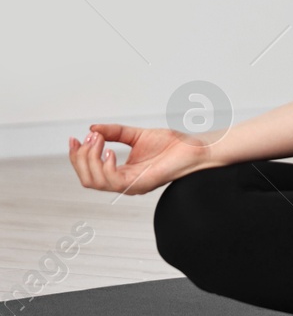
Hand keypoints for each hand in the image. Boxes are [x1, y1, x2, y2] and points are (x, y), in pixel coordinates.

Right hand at [66, 124, 211, 195]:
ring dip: (90, 159)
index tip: (74, 138)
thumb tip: (92, 128)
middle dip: (81, 157)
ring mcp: (131, 186)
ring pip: (94, 181)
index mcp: (121, 173)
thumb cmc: (172, 145)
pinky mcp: (140, 184)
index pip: (88, 172)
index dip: (77, 156)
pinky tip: (110, 150)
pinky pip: (113, 182)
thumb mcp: (136, 135)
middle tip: (89, 137)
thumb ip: (115, 132)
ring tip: (98, 141)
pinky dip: (105, 165)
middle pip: (86, 178)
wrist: (195, 148)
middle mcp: (123, 183)